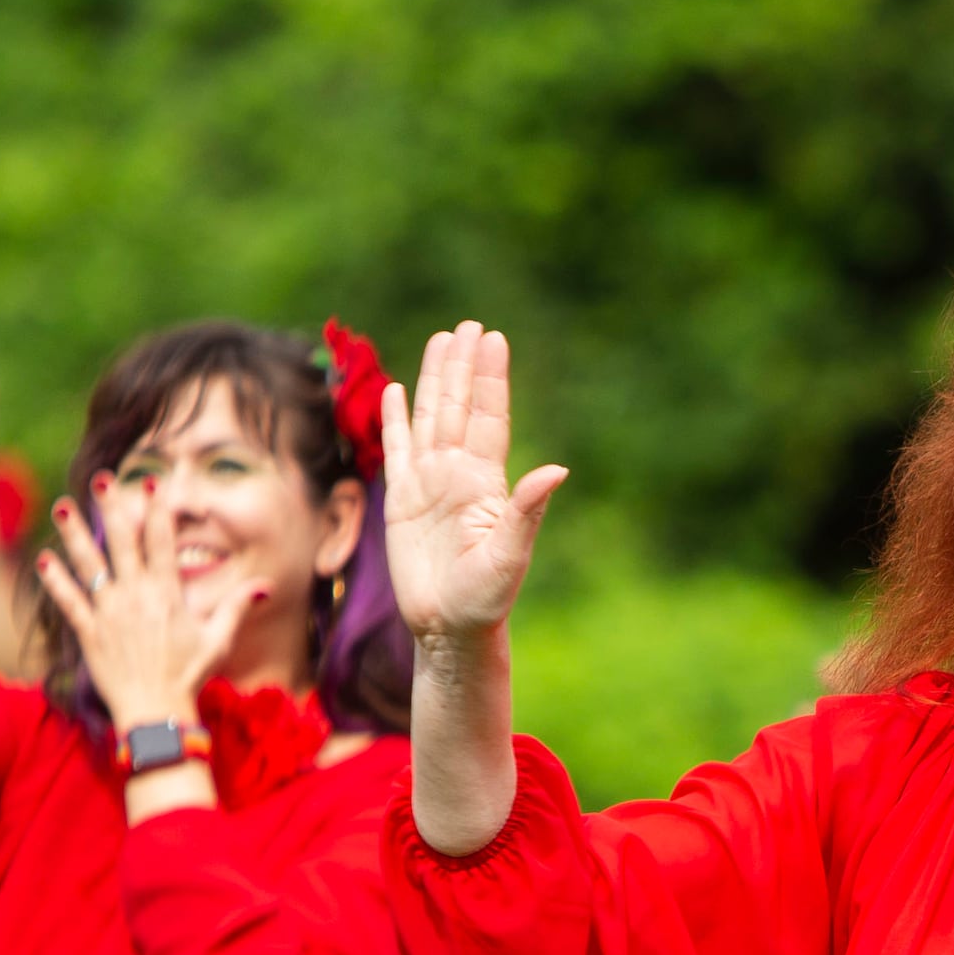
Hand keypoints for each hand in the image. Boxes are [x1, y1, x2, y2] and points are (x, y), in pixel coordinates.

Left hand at [35, 477, 253, 729]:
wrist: (156, 712)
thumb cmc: (189, 677)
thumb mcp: (218, 640)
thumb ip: (237, 607)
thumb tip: (264, 586)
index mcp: (167, 593)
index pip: (161, 541)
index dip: (156, 510)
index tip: (150, 484)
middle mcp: (135, 596)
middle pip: (121, 542)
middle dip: (111, 508)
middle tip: (100, 480)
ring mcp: (108, 612)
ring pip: (88, 564)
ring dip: (74, 534)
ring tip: (62, 506)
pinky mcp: (89, 632)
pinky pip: (68, 601)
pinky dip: (55, 581)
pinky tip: (43, 560)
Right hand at [383, 322, 568, 644]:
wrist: (448, 629)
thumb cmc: (485, 599)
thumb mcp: (510, 555)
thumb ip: (527, 512)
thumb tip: (557, 471)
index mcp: (485, 482)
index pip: (489, 418)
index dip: (491, 379)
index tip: (494, 339)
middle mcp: (458, 475)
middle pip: (460, 408)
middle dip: (464, 367)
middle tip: (470, 325)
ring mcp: (429, 485)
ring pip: (430, 419)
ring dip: (436, 381)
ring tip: (441, 341)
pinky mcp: (401, 501)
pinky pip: (397, 451)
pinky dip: (396, 421)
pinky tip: (398, 391)